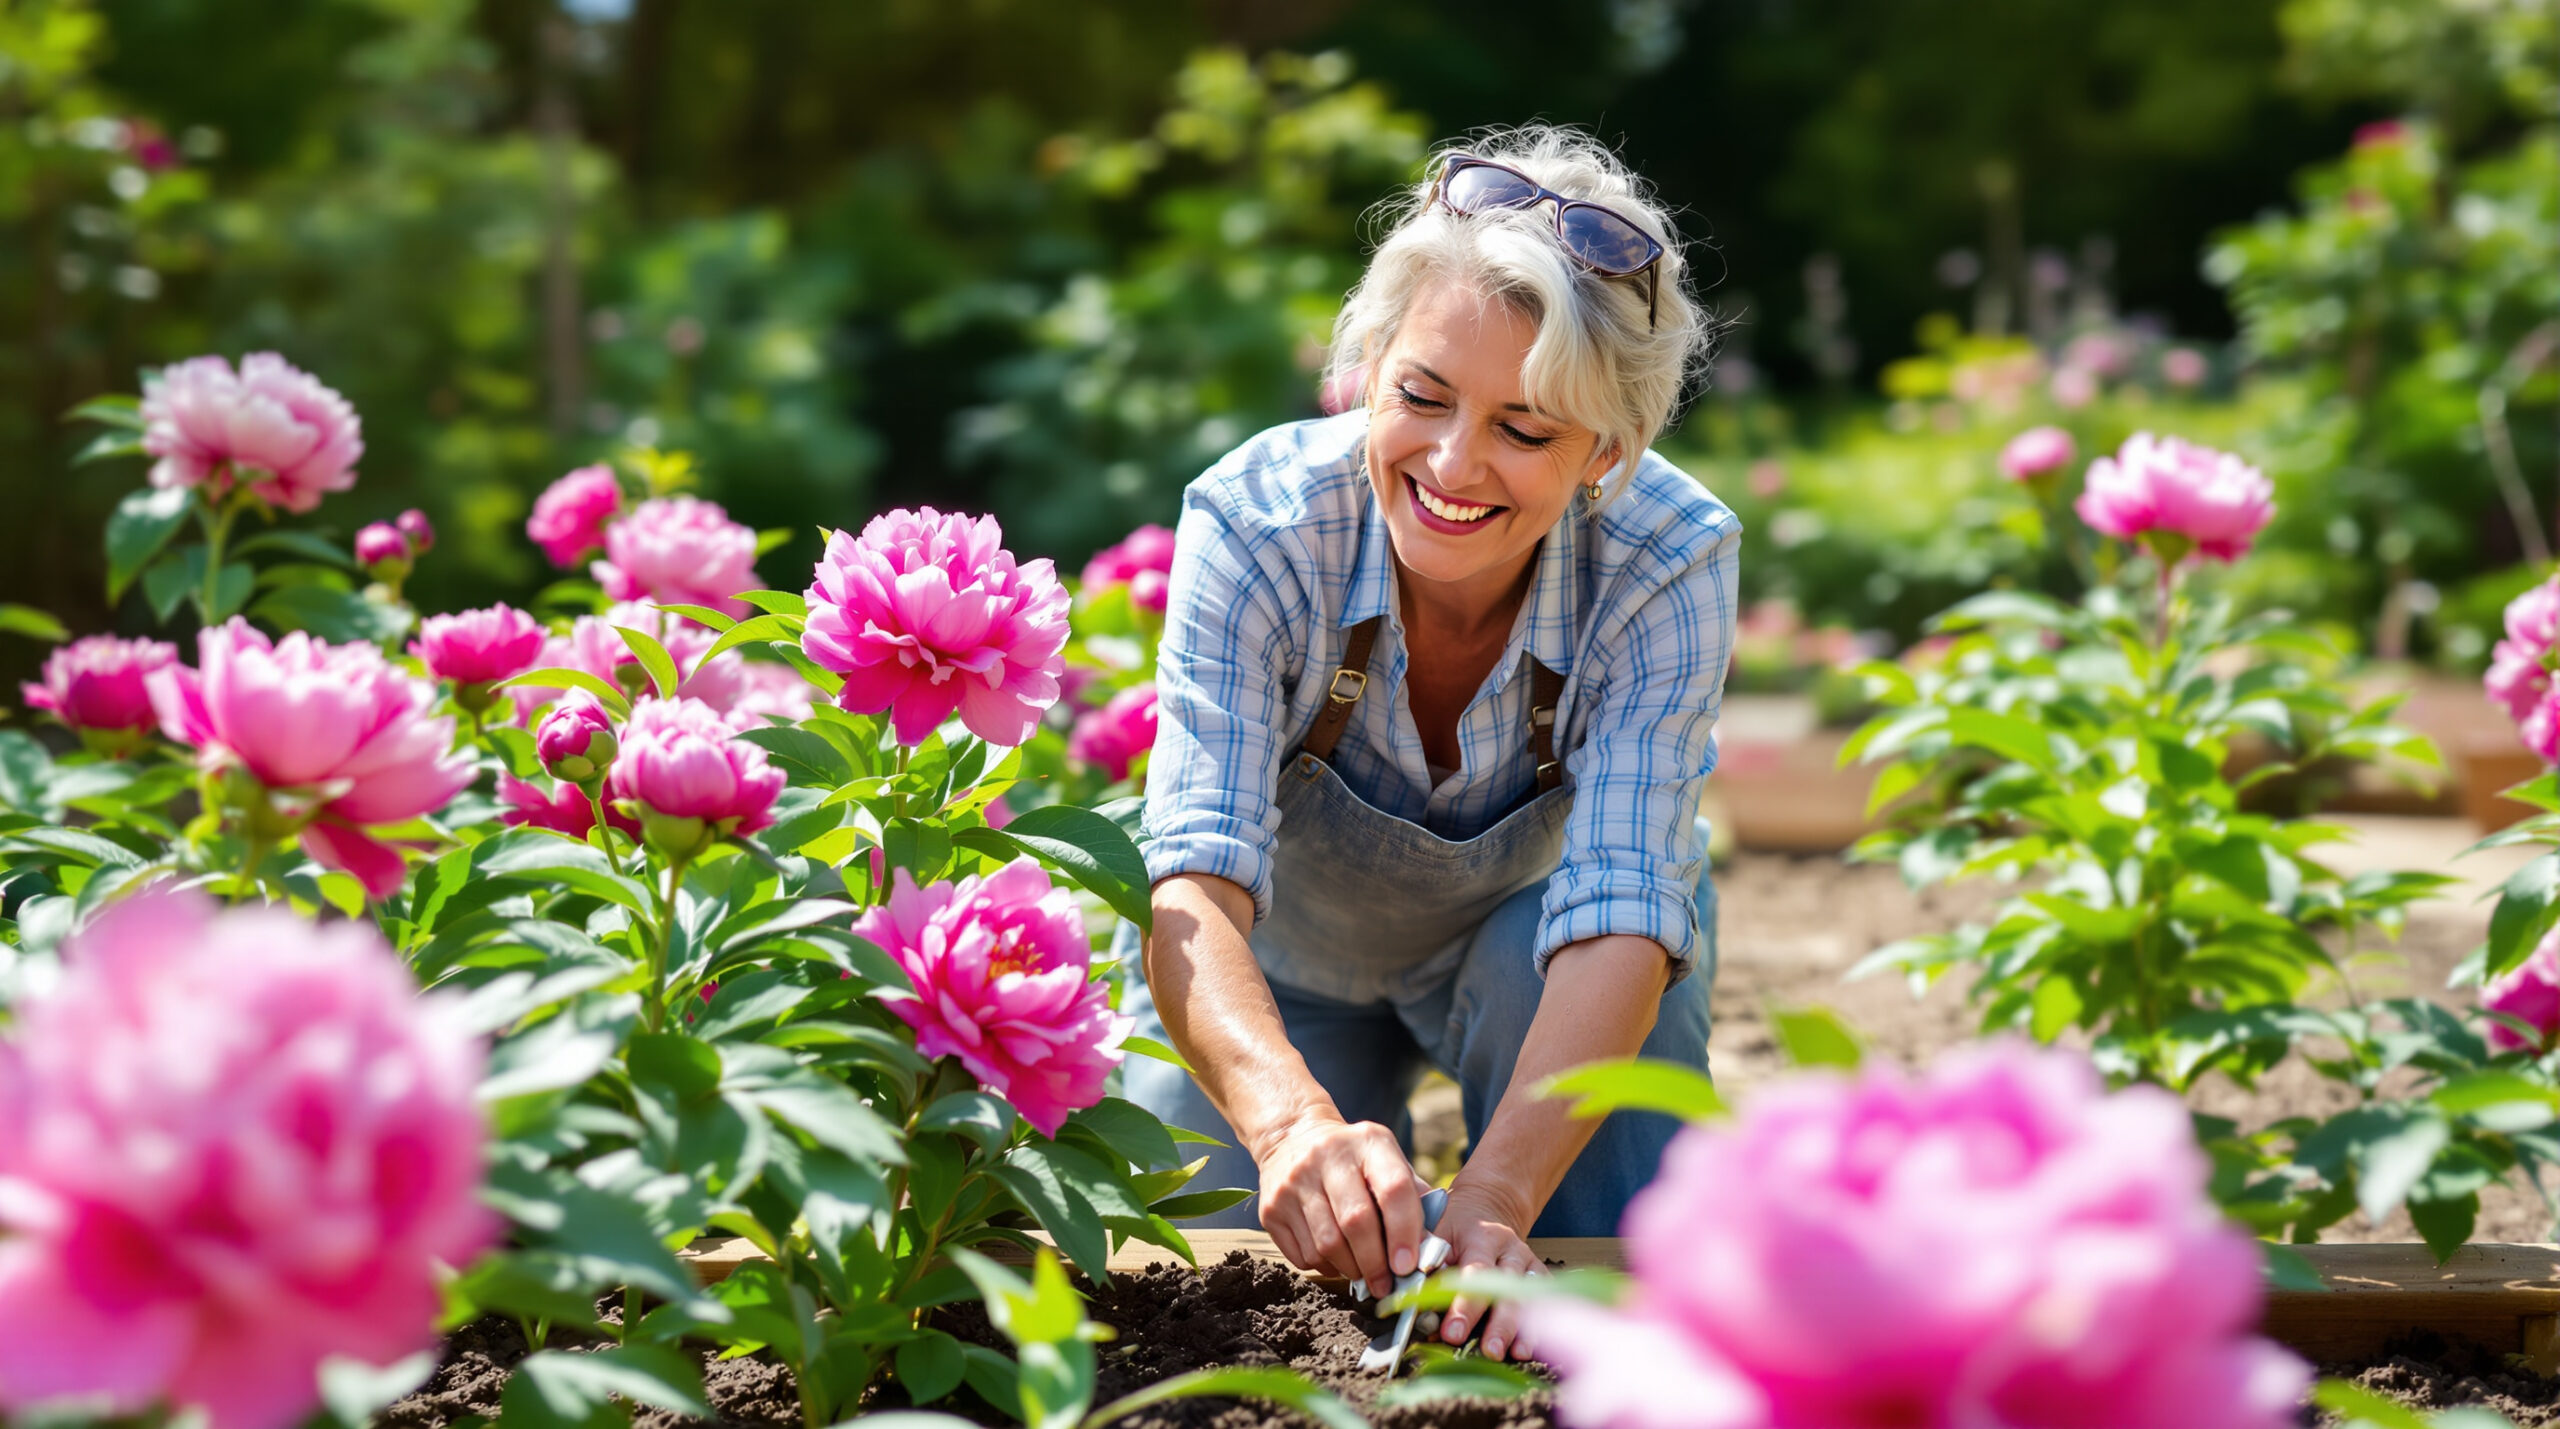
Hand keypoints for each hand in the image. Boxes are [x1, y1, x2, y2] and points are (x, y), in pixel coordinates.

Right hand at [1253, 1112, 1427, 1298]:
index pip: (1393, 1190)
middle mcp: (1327, 1157)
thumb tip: (1430, 1250)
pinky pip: (1303, 1255)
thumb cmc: (1355, 1161)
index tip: (1408, 1266)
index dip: (1404, 1232)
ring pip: (1327, 1245)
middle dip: (1376, 1263)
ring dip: (1350, 1270)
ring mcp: (1294, 1183)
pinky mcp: (1271, 1208)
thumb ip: (1413, 1198)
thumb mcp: (1388, 1160)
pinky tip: (1336, 1259)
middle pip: (1356, 1223)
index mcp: (1368, 1142)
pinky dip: (1325, 1267)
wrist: (1293, 1138)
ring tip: (1362, 1274)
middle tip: (1386, 1285)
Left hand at [1434, 1180, 1542, 1361]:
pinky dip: (1539, 1324)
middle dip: (1499, 1323)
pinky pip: (1545, 1300)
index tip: (1452, 1333)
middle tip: (1489, 1350)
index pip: (1474, 1272)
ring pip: (1529, 1296)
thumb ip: (1427, 1263)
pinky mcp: (1539, 1275)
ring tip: (1517, 1354)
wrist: (1484, 1209)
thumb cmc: (1454, 1228)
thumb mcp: (1436, 1233)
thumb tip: (1414, 1302)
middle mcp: (1509, 1250)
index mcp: (1481, 1237)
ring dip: (1523, 1328)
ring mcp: (1527, 1263)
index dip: (1464, 1305)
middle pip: (1508, 1289)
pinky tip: (1531, 1347)